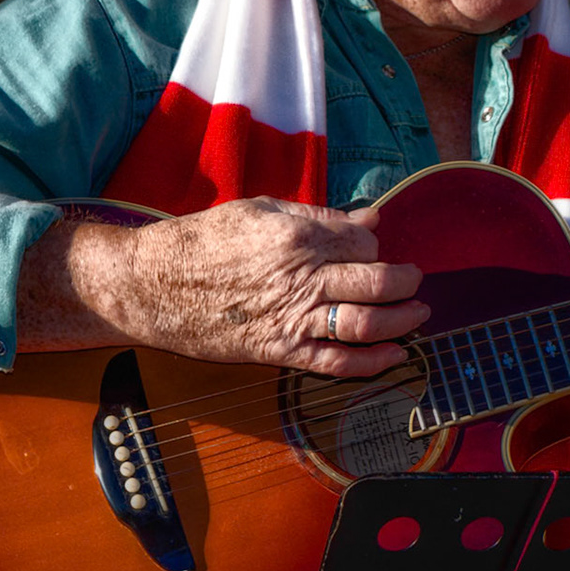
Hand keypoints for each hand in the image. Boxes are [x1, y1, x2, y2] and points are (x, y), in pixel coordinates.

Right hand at [22, 197, 427, 376]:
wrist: (151, 285)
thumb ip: (319, 216)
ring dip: (403, 320)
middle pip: (378, 281)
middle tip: (417, 281)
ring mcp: (292, 317)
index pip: (364, 243)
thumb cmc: (202, 241)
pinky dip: (373, 361)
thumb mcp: (260, 209)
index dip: (376, 246)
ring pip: (367, 322)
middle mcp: (302, 277)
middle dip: (407, 281)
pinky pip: (337, 361)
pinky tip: (395, 354)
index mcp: (298, 235)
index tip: (373, 250)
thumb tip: (369, 221)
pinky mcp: (280, 351)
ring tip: (418, 314)